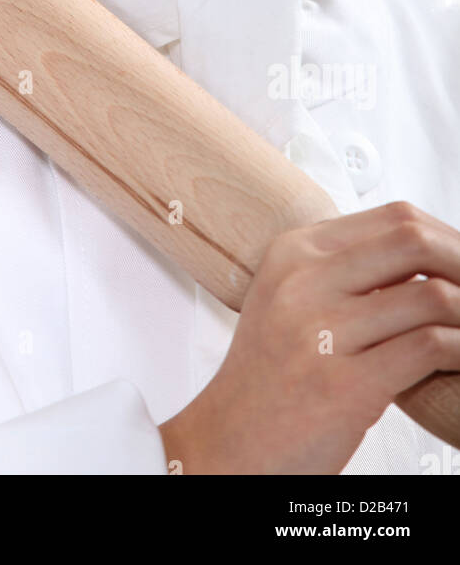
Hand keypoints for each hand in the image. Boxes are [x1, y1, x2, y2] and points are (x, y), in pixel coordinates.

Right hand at [160, 201, 459, 473]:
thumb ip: (346, 274)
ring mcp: (321, 331)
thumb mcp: (291, 303)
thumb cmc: (269, 381)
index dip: (445, 237)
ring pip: (433, 296)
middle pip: (414, 241)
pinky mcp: (344, 385)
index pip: (394, 218)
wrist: (227, 445)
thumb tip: (426, 261)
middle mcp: (303, 281)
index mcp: (293, 252)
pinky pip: (429, 348)